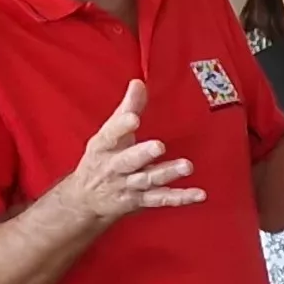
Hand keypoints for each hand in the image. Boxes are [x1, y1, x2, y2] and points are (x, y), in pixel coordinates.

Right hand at [49, 82, 204, 226]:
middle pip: (129, 161)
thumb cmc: (101, 159)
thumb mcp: (108, 134)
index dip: (121, 126)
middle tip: (158, 145)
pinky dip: (181, 198)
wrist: (85, 200)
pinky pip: (162, 199)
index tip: (133, 118)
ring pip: (148, 180)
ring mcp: (128, 186)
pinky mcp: (141, 201)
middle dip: (143, 154)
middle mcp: (115, 167)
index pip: (111, 135)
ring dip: (167, 173)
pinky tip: (199, 194)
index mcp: (104, 146)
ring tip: (186, 166)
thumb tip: (139, 83)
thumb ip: (127, 108)